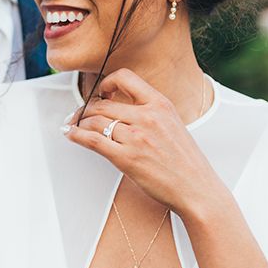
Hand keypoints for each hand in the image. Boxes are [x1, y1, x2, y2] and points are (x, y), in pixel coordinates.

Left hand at [63, 68, 224, 217]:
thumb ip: (150, 112)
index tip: (101, 92)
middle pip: (103, 104)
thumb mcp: (173, 124)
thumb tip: (122, 108)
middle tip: (80, 115)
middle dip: (86, 109)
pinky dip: (76, 135)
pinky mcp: (126, 158)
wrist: (197, 189)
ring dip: (79, 122)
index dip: (106, 83)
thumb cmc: (186, 162)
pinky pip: (92, 140)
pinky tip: (70, 134)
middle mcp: (147, 117)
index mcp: (161, 104)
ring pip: (94, 120)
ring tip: (74, 126)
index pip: (125, 78)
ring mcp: (136, 137)